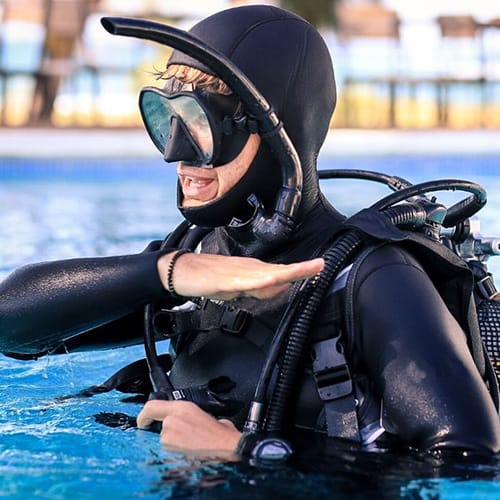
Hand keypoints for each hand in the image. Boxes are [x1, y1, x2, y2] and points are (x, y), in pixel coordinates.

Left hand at [137, 399, 241, 454]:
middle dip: (168, 434)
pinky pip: (168, 455)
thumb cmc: (223, 435)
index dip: (144, 415)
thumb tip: (192, 422)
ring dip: (175, 446)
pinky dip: (177, 456)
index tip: (143, 422)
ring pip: (165, 442)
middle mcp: (173, 420)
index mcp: (183, 407)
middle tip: (181, 440)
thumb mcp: (208, 416)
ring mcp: (170, 438)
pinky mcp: (170, 454)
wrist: (229, 449)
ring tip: (193, 448)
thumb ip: (194, 416)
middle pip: (160, 427)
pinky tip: (191, 455)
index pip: (152, 406)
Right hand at [158, 252, 323, 299]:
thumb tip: (279, 288)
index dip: (301, 271)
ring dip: (289, 271)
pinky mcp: (227, 280)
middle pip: (280, 270)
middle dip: (302, 269)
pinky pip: (248, 282)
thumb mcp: (238, 287)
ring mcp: (240, 273)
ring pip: (269, 273)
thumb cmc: (209, 278)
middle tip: (321, 265)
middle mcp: (250, 269)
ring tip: (306, 269)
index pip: (282, 272)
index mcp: (254, 271)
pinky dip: (263, 280)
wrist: (183, 271)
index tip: (319, 268)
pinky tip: (273, 279)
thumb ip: (258, 289)